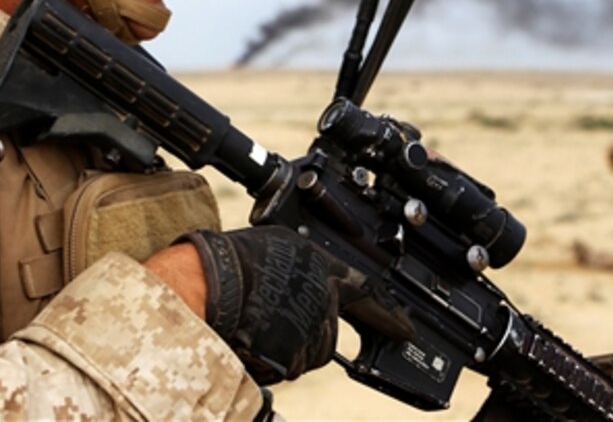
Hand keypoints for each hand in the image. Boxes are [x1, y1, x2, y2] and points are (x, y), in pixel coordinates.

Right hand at [181, 226, 413, 384]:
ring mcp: (311, 328)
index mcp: (321, 266)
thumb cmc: (231, 261)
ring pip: (307, 353)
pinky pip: (288, 366)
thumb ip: (302, 268)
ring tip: (253, 323)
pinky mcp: (295, 355)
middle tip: (272, 320)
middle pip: (327, 332)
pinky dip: (271, 360)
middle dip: (303, 333)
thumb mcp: (277, 247)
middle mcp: (323, 298)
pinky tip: (250, 339)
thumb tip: (307, 282)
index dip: (387, 313)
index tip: (405, 329)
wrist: (208, 283)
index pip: (366, 292)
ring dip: (286, 347)